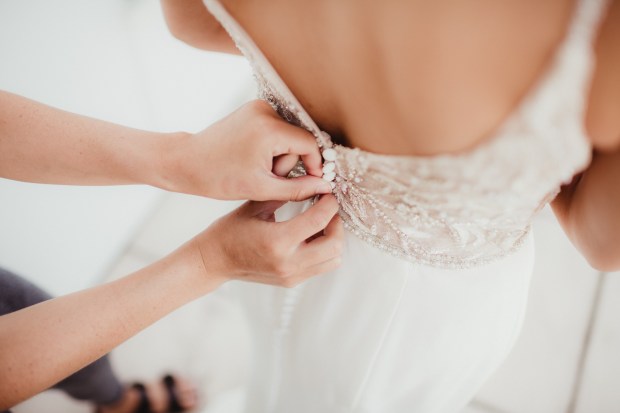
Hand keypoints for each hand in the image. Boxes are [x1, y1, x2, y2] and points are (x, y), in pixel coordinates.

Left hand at [158, 100, 330, 200]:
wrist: (187, 162)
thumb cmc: (219, 178)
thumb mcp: (262, 188)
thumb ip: (298, 188)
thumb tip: (325, 186)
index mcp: (269, 130)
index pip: (309, 144)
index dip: (314, 165)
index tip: (310, 182)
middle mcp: (265, 111)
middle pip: (299, 139)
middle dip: (289, 162)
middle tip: (267, 178)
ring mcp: (258, 107)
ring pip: (288, 135)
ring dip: (280, 155)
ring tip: (257, 169)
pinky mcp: (252, 109)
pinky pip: (276, 129)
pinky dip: (272, 146)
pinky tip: (253, 158)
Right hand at [191, 194, 342, 287]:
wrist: (215, 261)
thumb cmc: (231, 230)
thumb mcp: (256, 205)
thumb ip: (285, 192)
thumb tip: (311, 179)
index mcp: (277, 241)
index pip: (319, 220)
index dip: (330, 203)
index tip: (328, 192)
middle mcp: (288, 263)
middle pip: (334, 244)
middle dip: (336, 222)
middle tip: (327, 208)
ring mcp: (291, 276)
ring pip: (333, 259)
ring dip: (333, 238)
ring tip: (321, 222)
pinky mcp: (292, 281)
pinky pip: (322, 266)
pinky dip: (324, 250)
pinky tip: (311, 235)